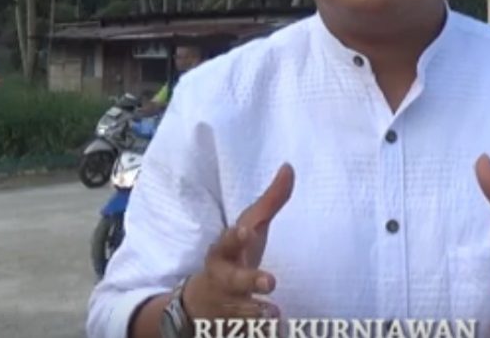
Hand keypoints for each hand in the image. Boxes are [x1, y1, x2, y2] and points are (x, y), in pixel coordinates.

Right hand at [183, 163, 294, 320]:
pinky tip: (272, 332)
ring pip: (237, 312)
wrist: (200, 303)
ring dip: (254, 313)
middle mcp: (221, 280)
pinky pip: (240, 331)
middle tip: (271, 282)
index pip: (226, 243)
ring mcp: (224, 306)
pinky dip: (252, 332)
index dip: (235, 237)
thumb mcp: (249, 228)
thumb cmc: (234, 256)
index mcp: (223, 253)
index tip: (246, 231)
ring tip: (274, 315)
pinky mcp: (230, 326)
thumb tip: (290, 167)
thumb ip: (270, 202)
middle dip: (249, 281)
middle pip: (232, 281)